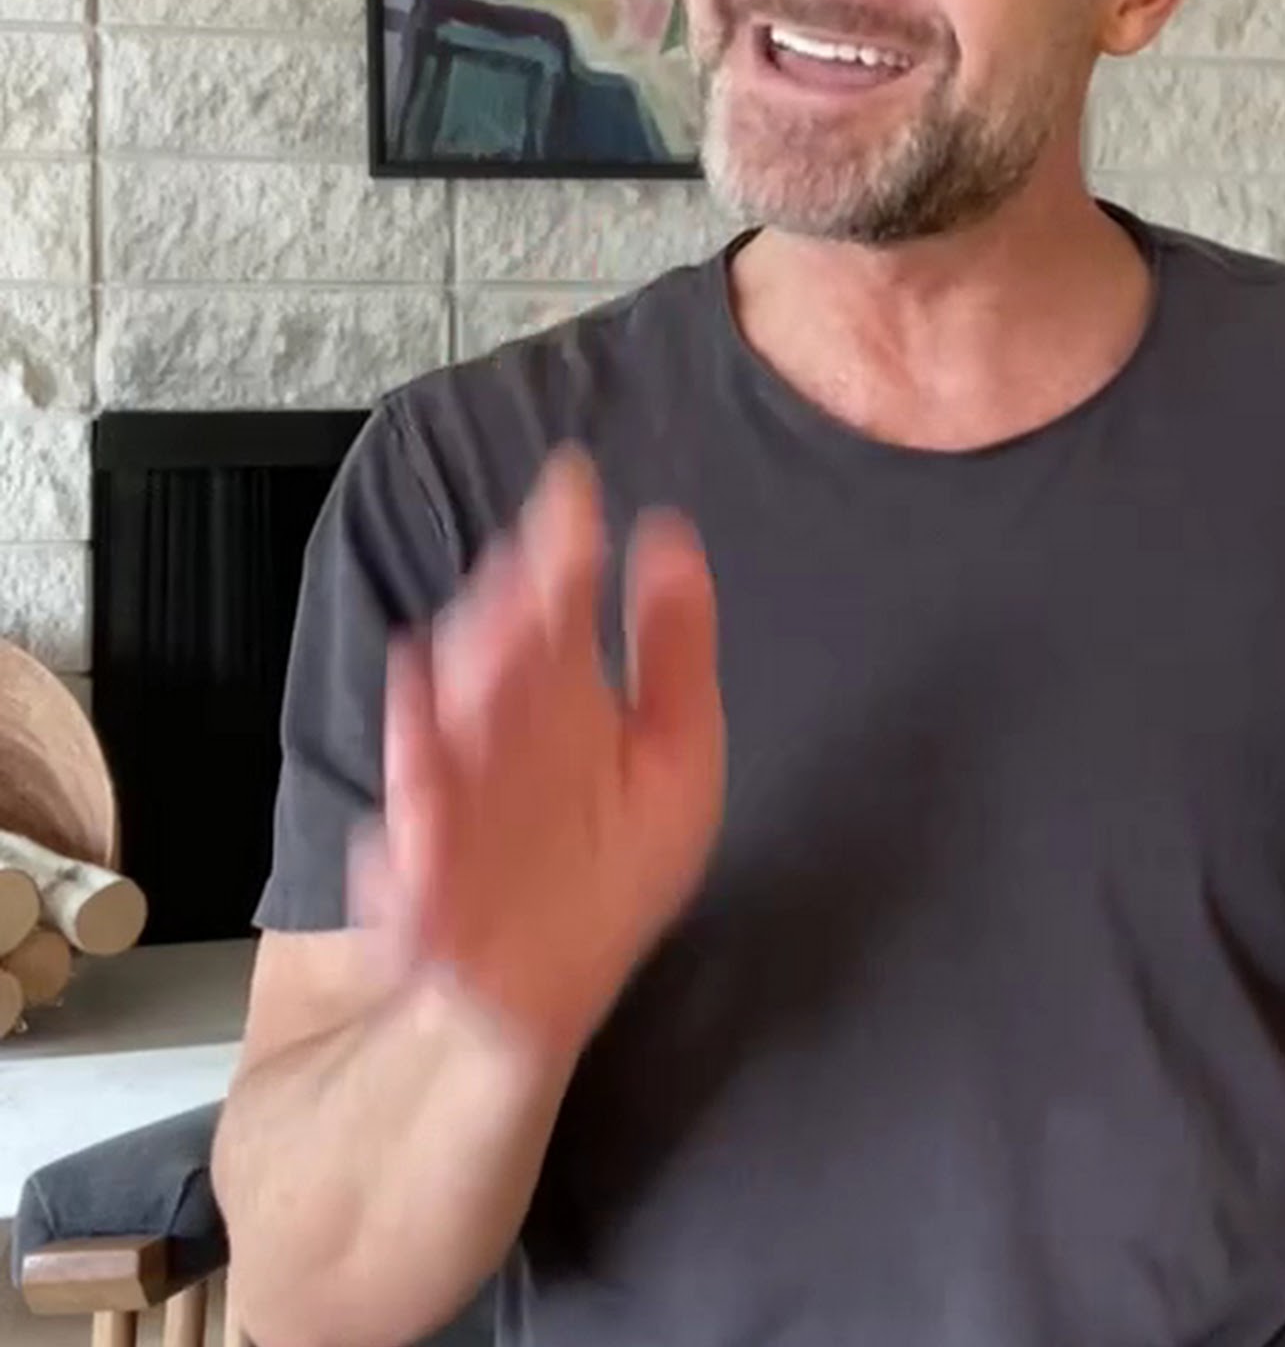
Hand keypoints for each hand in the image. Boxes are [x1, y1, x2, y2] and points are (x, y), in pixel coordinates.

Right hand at [349, 448, 726, 1063]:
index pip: (559, 601)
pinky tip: (413, 770)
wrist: (530, 1000)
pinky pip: (410, 836)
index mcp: (564, 697)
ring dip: (464, 682)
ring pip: (450, 724)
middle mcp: (504, 734)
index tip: (574, 483)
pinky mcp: (423, 879)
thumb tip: (671, 534)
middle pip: (499, 653)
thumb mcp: (675, 754)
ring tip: (483, 635)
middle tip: (537, 561)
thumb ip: (674, 647)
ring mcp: (457, 800)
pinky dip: (410, 805)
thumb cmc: (608, 870)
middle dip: (512, 606)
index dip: (564, 542)